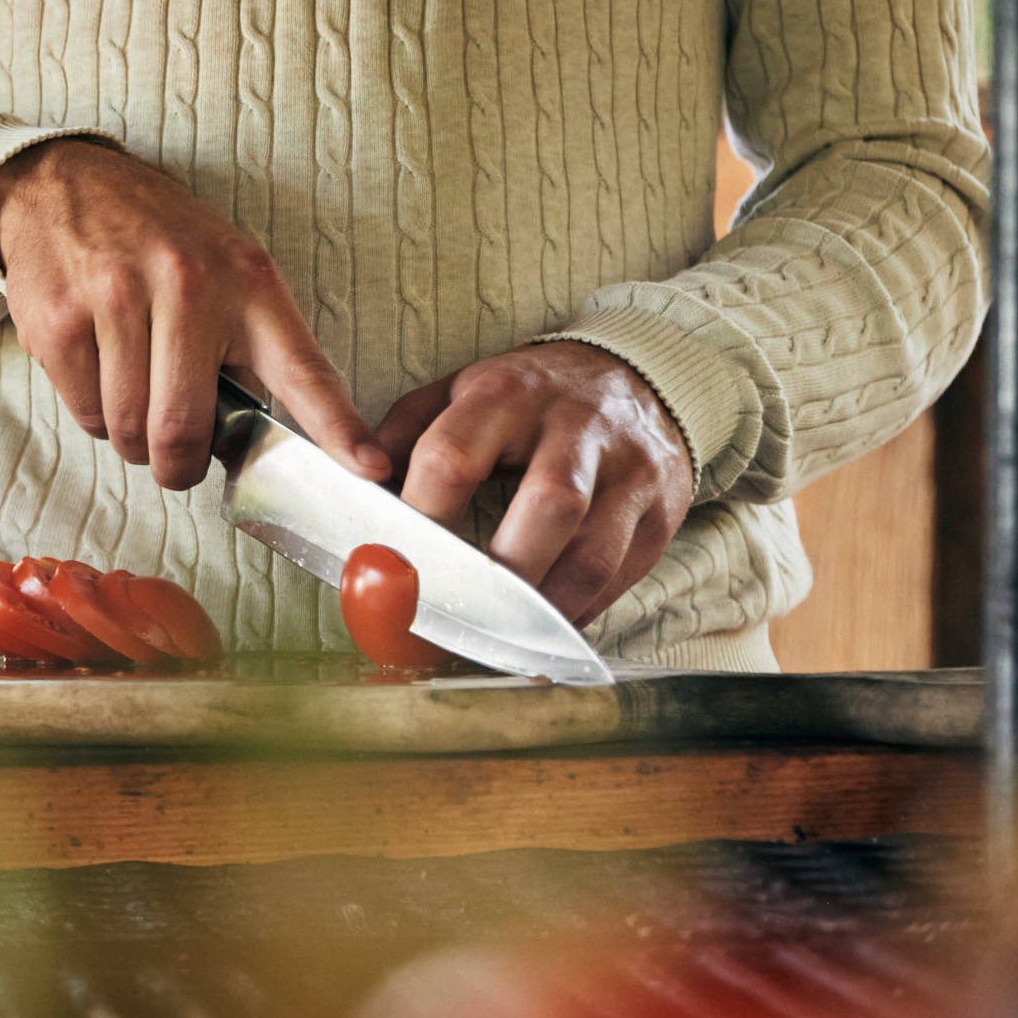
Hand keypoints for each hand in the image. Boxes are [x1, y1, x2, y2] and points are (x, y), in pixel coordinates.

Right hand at [0, 138, 384, 491]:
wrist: (65, 186)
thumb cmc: (157, 240)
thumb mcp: (226, 270)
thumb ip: (250, 348)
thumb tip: (259, 444)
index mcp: (249, 282)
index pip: (303, 370)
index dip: (338, 428)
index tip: (370, 470)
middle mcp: (188, 286)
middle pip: (184, 429)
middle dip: (179, 465)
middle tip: (178, 457)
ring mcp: (118, 299)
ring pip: (128, 430)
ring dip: (132, 439)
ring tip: (134, 394)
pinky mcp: (61, 320)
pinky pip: (84, 412)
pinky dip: (93, 413)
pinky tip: (99, 370)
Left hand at [375, 343, 696, 625]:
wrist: (638, 377)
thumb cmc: (530, 398)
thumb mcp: (461, 391)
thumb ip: (402, 433)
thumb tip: (355, 487)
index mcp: (508, 394)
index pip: (454, 457)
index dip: (419, 519)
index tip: (390, 567)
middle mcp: (577, 427)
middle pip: (546, 507)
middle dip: (494, 574)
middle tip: (451, 616)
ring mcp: (630, 471)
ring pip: (591, 554)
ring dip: (538, 609)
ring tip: (494, 641)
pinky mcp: (661, 512)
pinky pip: (619, 578)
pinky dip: (576, 613)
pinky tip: (538, 634)